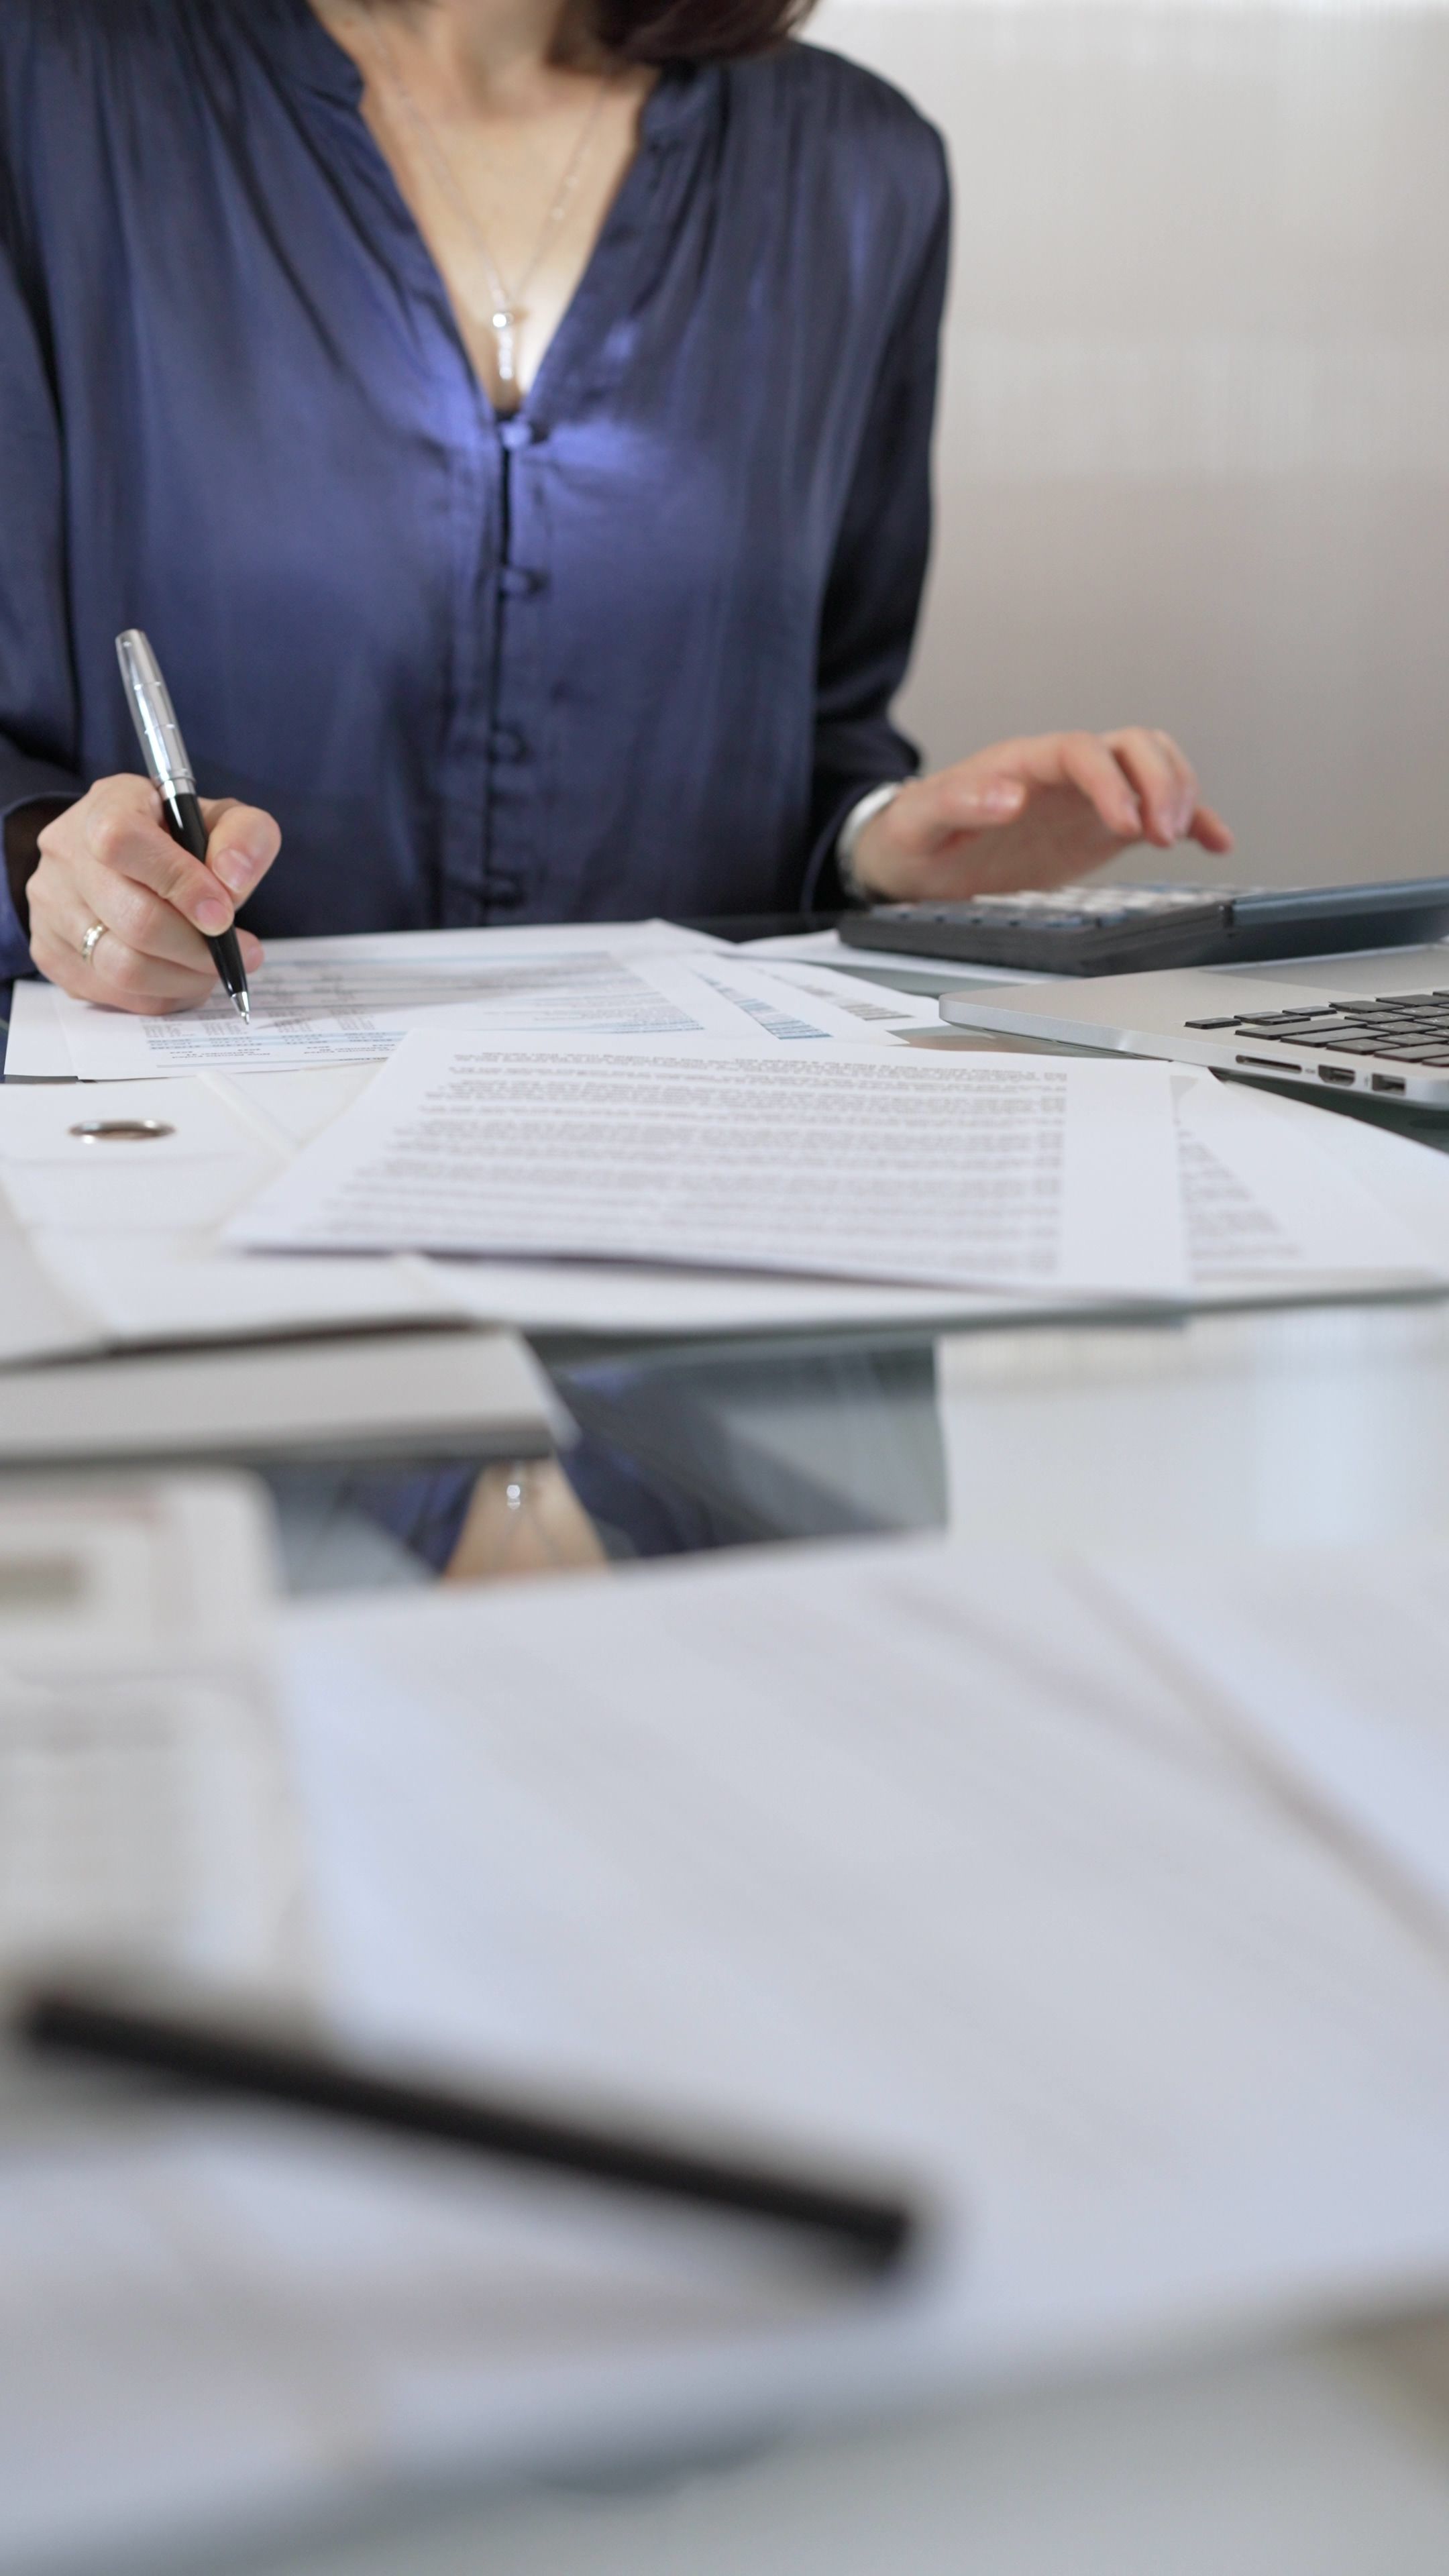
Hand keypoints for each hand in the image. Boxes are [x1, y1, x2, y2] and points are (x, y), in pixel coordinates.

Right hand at [27, 776, 278, 1012]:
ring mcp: (50, 906)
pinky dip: (161, 995)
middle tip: (239, 953)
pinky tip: (183, 976)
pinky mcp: (51, 952)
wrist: (122, 859)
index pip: (123, 841)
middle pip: (133, 919)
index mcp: (107, 805)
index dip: (179, 883)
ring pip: (121, 967)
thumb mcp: (222, 820)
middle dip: (198, 947)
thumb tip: (233, 880)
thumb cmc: (177, 839)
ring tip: (213, 967)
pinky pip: (113, 993)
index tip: (223, 914)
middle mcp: (66, 853)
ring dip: (184, 978)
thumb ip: (244, 836)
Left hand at [852, 729, 1232, 902]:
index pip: (1082, 751)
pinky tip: (1214, 842)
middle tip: (1161, 833)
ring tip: (1178, 837)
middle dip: (1160, 782)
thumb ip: (958, 802)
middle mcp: (1062, 771)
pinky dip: (1193, 821)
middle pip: (1133, 746)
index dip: (1111, 782)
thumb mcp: (919, 822)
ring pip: (1154, 765)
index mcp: (1022, 762)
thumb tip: (1008, 795)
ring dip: (1180, 793)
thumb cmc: (913, 836)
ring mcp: (1087, 796)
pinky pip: (1157, 811)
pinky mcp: (1100, 825)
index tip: (1125, 824)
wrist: (916, 861)